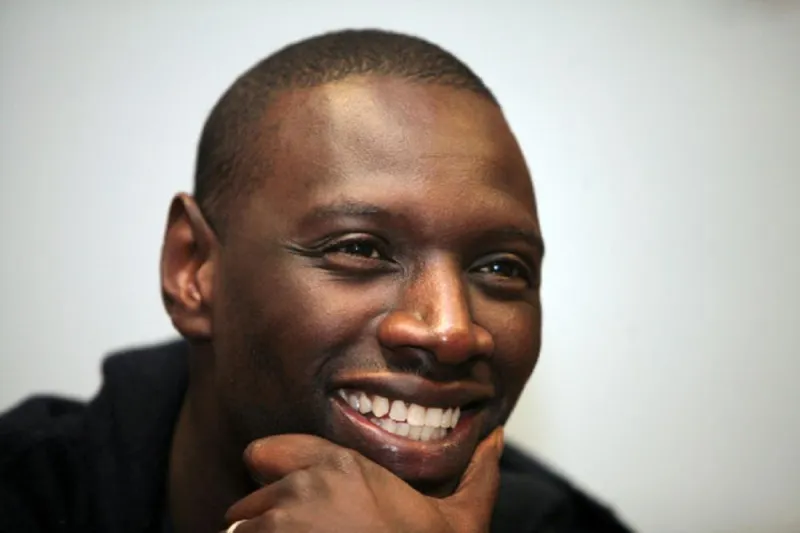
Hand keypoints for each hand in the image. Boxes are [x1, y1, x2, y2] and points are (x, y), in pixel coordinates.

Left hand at [222, 427, 503, 532]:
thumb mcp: (462, 520)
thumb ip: (477, 474)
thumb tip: (496, 439)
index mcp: (339, 465)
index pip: (266, 452)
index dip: (274, 474)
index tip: (291, 501)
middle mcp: (302, 486)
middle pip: (252, 498)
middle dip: (268, 521)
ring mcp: (278, 524)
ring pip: (240, 531)